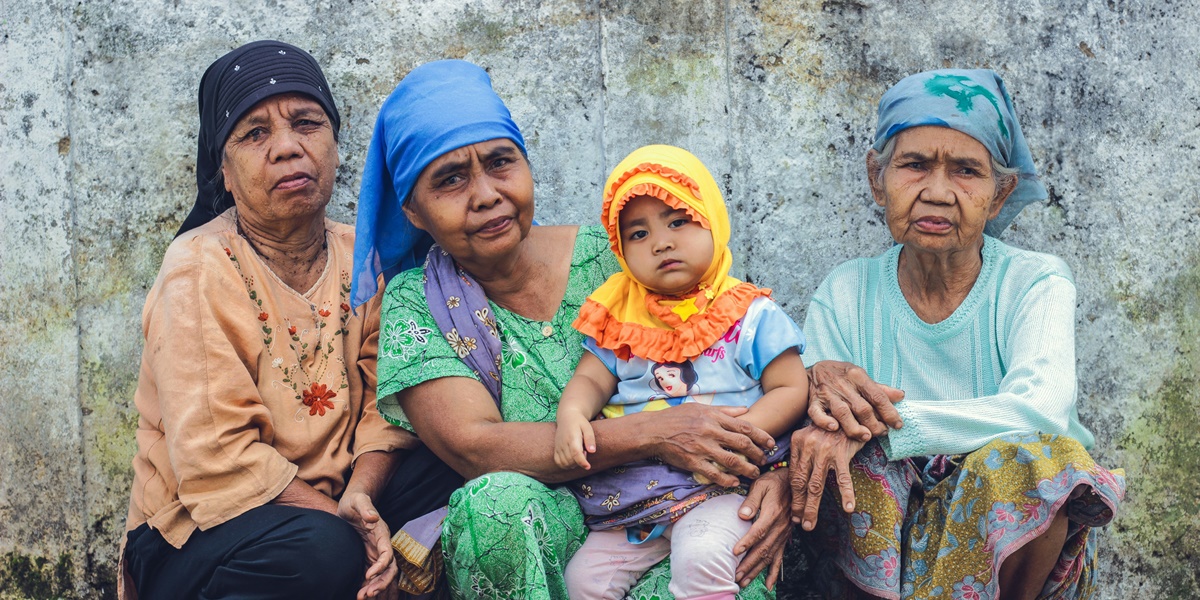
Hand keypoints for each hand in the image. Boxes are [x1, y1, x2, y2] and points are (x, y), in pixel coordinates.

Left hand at [337, 492, 397, 599]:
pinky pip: (372, 574)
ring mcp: (375, 552)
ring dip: (375, 587)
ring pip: (382, 574)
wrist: (351, 504)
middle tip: (366, 594)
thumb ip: (365, 507)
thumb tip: (373, 517)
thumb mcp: (357, 500)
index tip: (369, 575)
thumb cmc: (354, 501)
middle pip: (389, 568)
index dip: (381, 565)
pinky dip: (367, 585)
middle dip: (381, 583)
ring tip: (361, 597)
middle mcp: (381, 545)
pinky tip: (359, 593)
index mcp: (381, 533)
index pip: (387, 552)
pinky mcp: (367, 556)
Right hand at [554, 411, 595, 469]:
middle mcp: (563, 443)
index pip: (575, 453)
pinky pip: (558, 462)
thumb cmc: (579, 422)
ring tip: (578, 455)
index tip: (588, 466)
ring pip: (564, 463)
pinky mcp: (556, 449)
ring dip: (573, 464)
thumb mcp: (588, 428)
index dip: (582, 462)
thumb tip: (592, 451)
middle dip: (580, 462)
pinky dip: (565, 465)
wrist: (567, 417)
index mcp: (572, 437)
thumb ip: (590, 439)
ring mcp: (558, 446)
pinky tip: (572, 460)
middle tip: (585, 452)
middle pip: (571, 460)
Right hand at [649, 403, 775, 487]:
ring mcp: (702, 448)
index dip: (761, 436)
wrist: (653, 430)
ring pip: (732, 461)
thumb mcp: (701, 407)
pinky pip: (714, 473)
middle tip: (765, 460)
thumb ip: (724, 410)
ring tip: (754, 473)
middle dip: (757, 454)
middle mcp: (710, 431)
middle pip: (742, 444)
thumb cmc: (677, 417)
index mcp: (713, 417)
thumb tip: (745, 409)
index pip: (744, 427)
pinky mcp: (693, 462)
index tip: (771, 443)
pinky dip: (727, 479)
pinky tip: (734, 482)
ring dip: (747, 469)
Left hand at [733, 468, 791, 589]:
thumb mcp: (761, 484)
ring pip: (770, 556)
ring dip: (756, 570)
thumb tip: (743, 515)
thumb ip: (751, 499)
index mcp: (773, 512)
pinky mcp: (785, 538)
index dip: (746, 542)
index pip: (758, 530)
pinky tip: (768, 584)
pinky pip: (780, 557)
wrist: (794, 483)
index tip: (734, 552)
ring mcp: (784, 534)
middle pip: (763, 548)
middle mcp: (780, 526)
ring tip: (744, 581)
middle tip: (735, 575)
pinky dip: (774, 572)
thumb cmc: (774, 482)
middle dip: (749, 564)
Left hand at [789, 426, 865, 531]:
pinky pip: (843, 478)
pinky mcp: (841, 452)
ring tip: (810, 524)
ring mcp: (824, 450)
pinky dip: (847, 494)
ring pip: (816, 485)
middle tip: (799, 524)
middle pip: (801, 483)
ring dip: (812, 507)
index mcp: (798, 442)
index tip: (793, 511)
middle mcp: (808, 446)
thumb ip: (803, 453)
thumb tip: (798, 479)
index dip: (792, 495)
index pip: (793, 475)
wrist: (850, 409)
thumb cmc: (831, 427)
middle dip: (799, 506)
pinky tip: (849, 508)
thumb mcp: (811, 435)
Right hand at [807, 361, 904, 440]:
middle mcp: (842, 384)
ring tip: (866, 436)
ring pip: (842, 412)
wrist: (813, 370)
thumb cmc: (841, 375)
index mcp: (857, 376)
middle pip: (862, 407)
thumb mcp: (860, 376)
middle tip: (882, 432)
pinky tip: (834, 428)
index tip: (898, 425)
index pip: (877, 396)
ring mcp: (827, 393)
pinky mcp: (813, 401)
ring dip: (855, 427)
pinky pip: (817, 413)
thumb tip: (901, 396)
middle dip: (874, 424)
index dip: (889, 412)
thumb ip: (879, 388)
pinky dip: (824, 421)